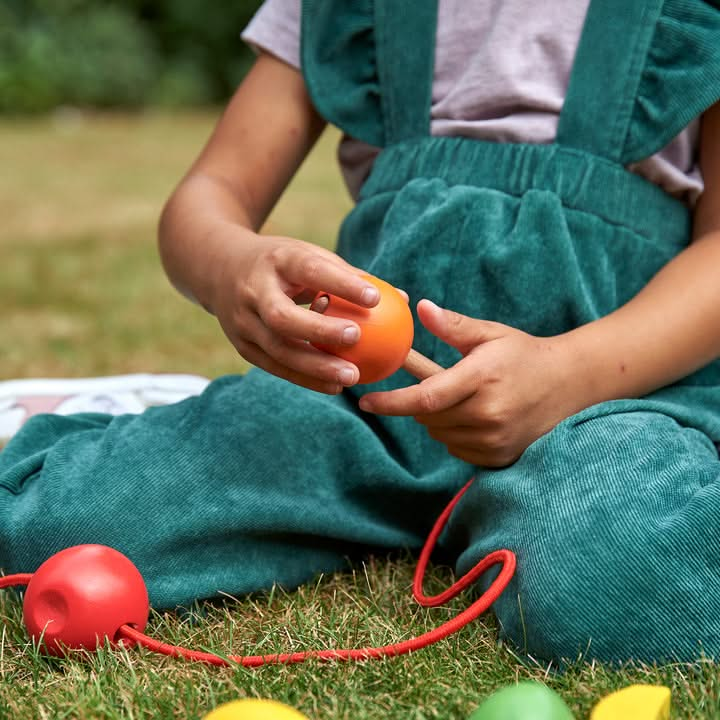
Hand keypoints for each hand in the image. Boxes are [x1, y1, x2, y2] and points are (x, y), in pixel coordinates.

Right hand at [209, 228, 379, 392]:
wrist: (219, 268)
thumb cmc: (283, 264)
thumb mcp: (308, 257)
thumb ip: (350, 277)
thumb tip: (404, 299)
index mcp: (275, 260)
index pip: (309, 270)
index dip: (341, 283)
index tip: (375, 298)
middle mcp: (253, 291)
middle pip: (283, 317)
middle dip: (320, 331)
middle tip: (357, 340)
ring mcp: (242, 321)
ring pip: (278, 349)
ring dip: (315, 367)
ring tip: (352, 377)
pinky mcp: (242, 345)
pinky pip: (275, 366)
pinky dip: (305, 378)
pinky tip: (334, 386)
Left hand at [359, 300, 583, 466]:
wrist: (569, 384)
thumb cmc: (524, 353)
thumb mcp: (490, 334)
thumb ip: (453, 326)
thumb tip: (420, 308)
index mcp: (482, 378)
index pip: (426, 398)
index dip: (392, 402)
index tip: (366, 402)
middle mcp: (488, 414)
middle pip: (428, 417)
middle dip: (418, 402)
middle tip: (427, 383)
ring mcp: (495, 439)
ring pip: (440, 433)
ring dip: (436, 417)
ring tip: (457, 395)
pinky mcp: (499, 456)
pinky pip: (456, 447)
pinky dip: (454, 432)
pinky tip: (473, 414)